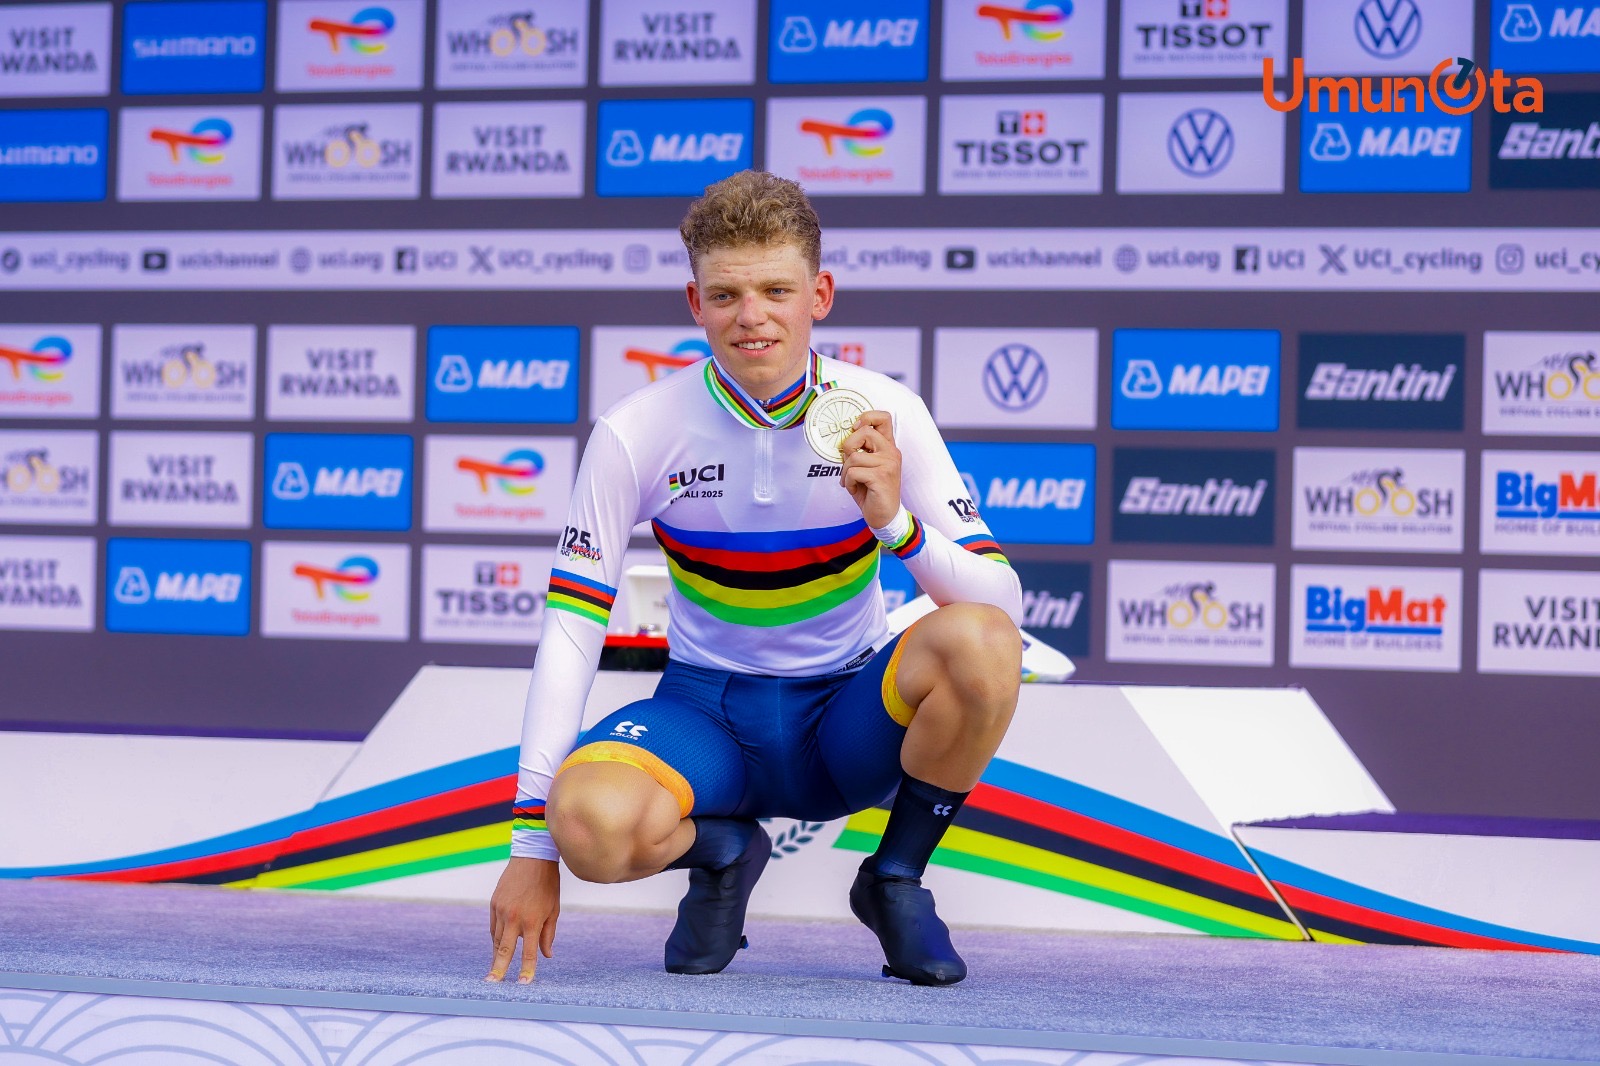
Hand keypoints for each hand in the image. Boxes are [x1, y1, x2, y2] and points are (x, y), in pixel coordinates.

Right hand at [487, 856, 559, 982]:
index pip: (528, 952)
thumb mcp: (554, 910)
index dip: (526, 970)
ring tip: (494, 970)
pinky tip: (497, 946)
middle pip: (504, 950)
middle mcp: (514, 917)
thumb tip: (547, 956)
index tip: (523, 984)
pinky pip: (493, 926)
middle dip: (498, 969)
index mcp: (532, 920)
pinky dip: (496, 937)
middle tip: (492, 984)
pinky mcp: (494, 903)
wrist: (533, 857)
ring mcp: (501, 910)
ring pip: (496, 938)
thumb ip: (548, 934)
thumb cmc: (548, 884)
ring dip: (496, 954)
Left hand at [839, 410, 900, 528]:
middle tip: (849, 463)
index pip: (884, 418)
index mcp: (888, 447)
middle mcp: (891, 452)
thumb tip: (844, 441)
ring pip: (854, 457)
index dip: (866, 417)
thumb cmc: (872, 491)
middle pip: (864, 432)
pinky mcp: (881, 477)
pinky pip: (853, 472)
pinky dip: (849, 482)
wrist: (884, 516)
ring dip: (846, 472)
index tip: (855, 428)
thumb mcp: (865, 467)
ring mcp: (888, 464)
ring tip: (852, 481)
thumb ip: (859, 452)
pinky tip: (855, 488)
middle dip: (848, 447)